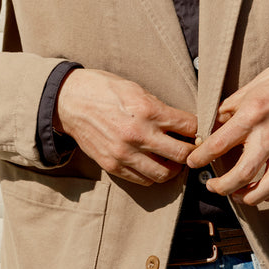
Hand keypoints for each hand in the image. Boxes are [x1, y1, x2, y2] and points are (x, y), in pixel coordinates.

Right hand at [55, 69, 197, 184]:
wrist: (68, 101)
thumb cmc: (102, 89)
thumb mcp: (135, 88)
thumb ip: (159, 107)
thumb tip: (182, 122)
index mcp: (148, 111)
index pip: (190, 126)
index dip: (200, 128)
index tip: (199, 130)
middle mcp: (138, 135)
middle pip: (183, 154)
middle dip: (192, 151)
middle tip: (192, 148)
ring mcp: (125, 153)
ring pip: (165, 173)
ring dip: (173, 168)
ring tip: (172, 159)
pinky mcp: (112, 165)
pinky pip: (143, 180)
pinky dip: (153, 175)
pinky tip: (152, 163)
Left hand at [187, 55, 268, 204]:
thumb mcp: (248, 88)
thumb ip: (228, 110)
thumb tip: (210, 127)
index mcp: (252, 116)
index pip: (219, 144)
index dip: (201, 157)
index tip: (193, 162)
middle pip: (243, 173)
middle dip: (222, 186)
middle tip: (211, 186)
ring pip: (268, 186)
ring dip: (247, 197)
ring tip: (234, 196)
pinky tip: (259, 194)